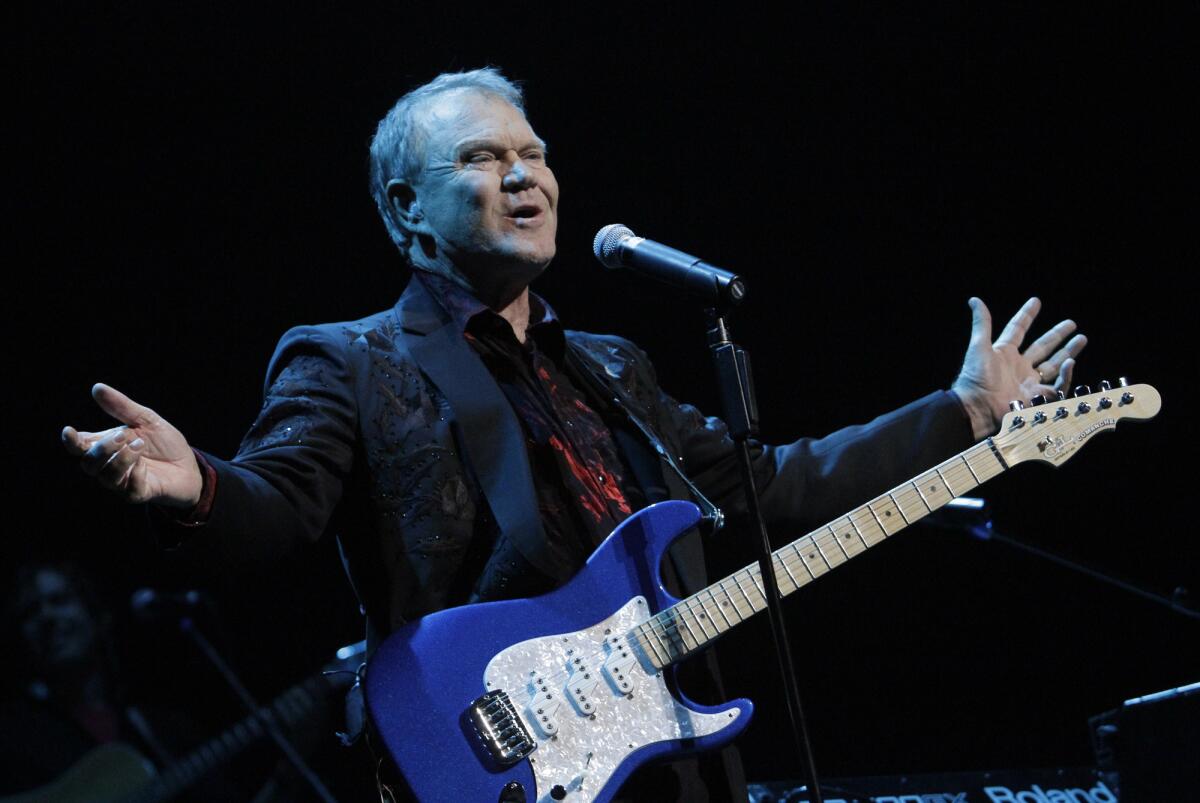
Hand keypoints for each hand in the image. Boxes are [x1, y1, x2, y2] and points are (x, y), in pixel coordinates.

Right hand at [62, 383, 202, 506]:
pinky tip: (145, 465)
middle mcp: (109, 466)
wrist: (189, 464)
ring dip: (122, 459)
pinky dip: (136, 475)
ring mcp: (123, 482)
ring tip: (140, 445)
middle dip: (103, 449)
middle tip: (123, 436)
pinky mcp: (138, 494)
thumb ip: (122, 407)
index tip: (69, 431)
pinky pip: (128, 490)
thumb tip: (97, 388)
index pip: (80, 447)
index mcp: (106, 446)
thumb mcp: (146, 420)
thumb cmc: (164, 443)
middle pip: (89, 464)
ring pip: (106, 477)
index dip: (71, 442)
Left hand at [951, 297, 1087, 438]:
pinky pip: (1057, 384)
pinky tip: (1070, 362)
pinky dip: (1065, 374)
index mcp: (1003, 352)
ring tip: (1082, 338)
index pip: (1018, 329)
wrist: (978, 407)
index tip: (1036, 301)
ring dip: (1068, 351)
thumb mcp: (979, 346)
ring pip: (1053, 364)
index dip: (1027, 316)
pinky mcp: (1037, 396)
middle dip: (1057, 335)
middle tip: (1072, 324)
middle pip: (1042, 347)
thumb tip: (975, 300)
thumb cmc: (975, 377)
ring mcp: (1028, 381)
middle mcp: (1018, 366)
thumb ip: (981, 323)